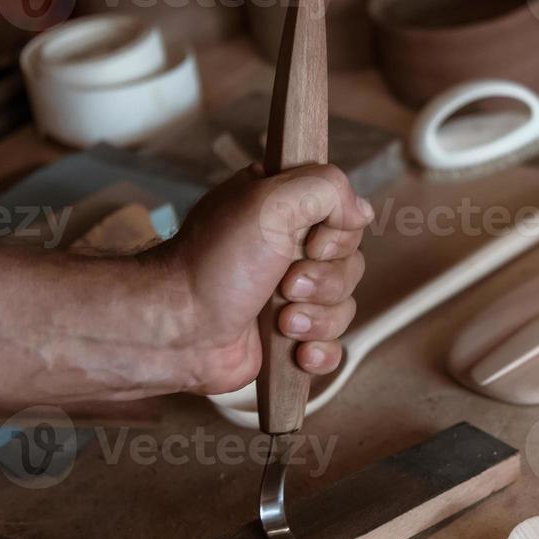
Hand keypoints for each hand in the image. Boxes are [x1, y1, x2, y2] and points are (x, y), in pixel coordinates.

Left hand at [151, 164, 373, 394]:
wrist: (179, 330)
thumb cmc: (214, 264)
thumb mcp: (270, 200)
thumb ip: (327, 187)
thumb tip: (359, 211)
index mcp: (286, 210)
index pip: (345, 216)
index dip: (337, 235)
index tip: (311, 243)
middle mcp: (289, 250)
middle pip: (351, 264)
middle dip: (324, 280)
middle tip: (286, 283)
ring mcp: (291, 295)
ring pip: (345, 306)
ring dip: (316, 317)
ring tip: (281, 321)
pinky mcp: (290, 337)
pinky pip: (333, 346)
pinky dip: (319, 351)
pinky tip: (297, 351)